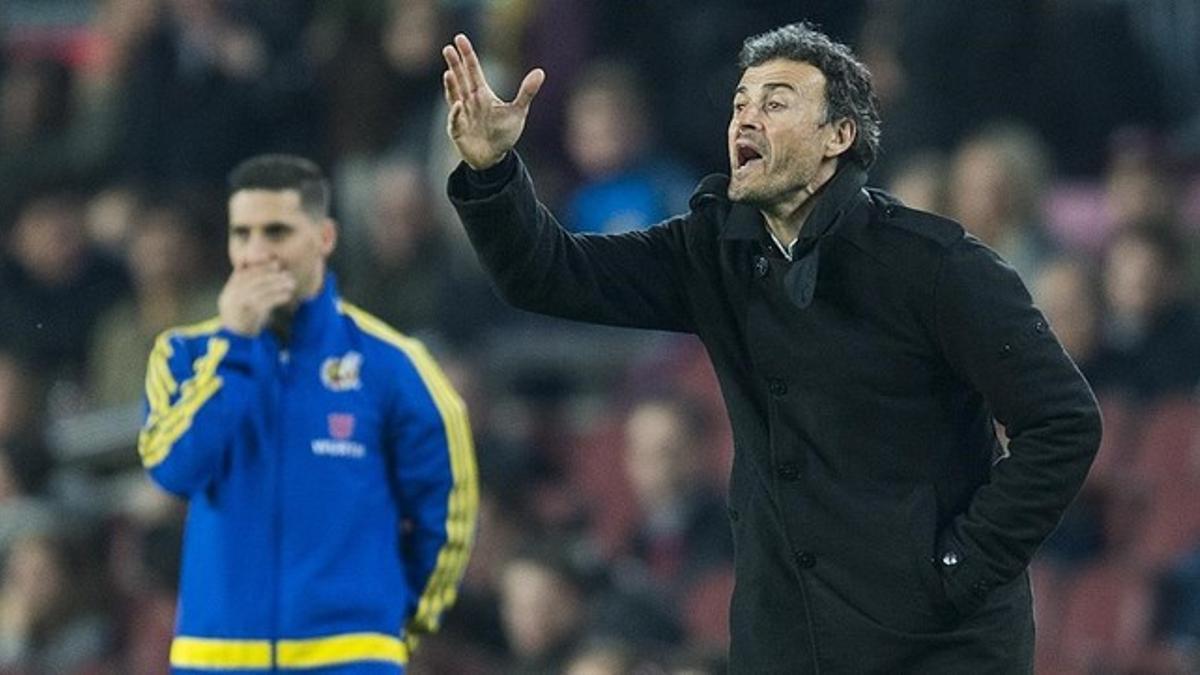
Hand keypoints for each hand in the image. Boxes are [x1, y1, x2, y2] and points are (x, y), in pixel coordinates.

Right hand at [218, 262, 295, 335]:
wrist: (238, 344)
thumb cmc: (246, 321)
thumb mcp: (245, 302)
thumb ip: (251, 287)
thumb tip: (268, 269)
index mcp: (228, 291)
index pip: (244, 274)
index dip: (261, 267)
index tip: (277, 264)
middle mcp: (229, 297)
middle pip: (251, 280)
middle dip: (271, 274)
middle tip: (287, 273)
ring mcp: (236, 307)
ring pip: (258, 291)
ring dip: (277, 285)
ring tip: (291, 283)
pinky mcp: (246, 317)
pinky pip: (263, 304)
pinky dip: (277, 298)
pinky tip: (288, 295)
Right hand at [442, 33, 544, 169]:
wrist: (494, 159)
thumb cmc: (504, 134)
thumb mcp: (519, 111)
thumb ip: (527, 92)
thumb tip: (541, 71)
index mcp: (482, 94)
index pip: (473, 71)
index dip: (467, 55)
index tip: (460, 38)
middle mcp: (469, 102)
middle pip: (461, 79)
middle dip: (455, 64)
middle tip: (448, 48)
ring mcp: (461, 115)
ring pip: (454, 96)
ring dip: (451, 85)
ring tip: (448, 72)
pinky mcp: (458, 131)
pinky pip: (455, 120)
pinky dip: (456, 113)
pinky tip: (458, 104)